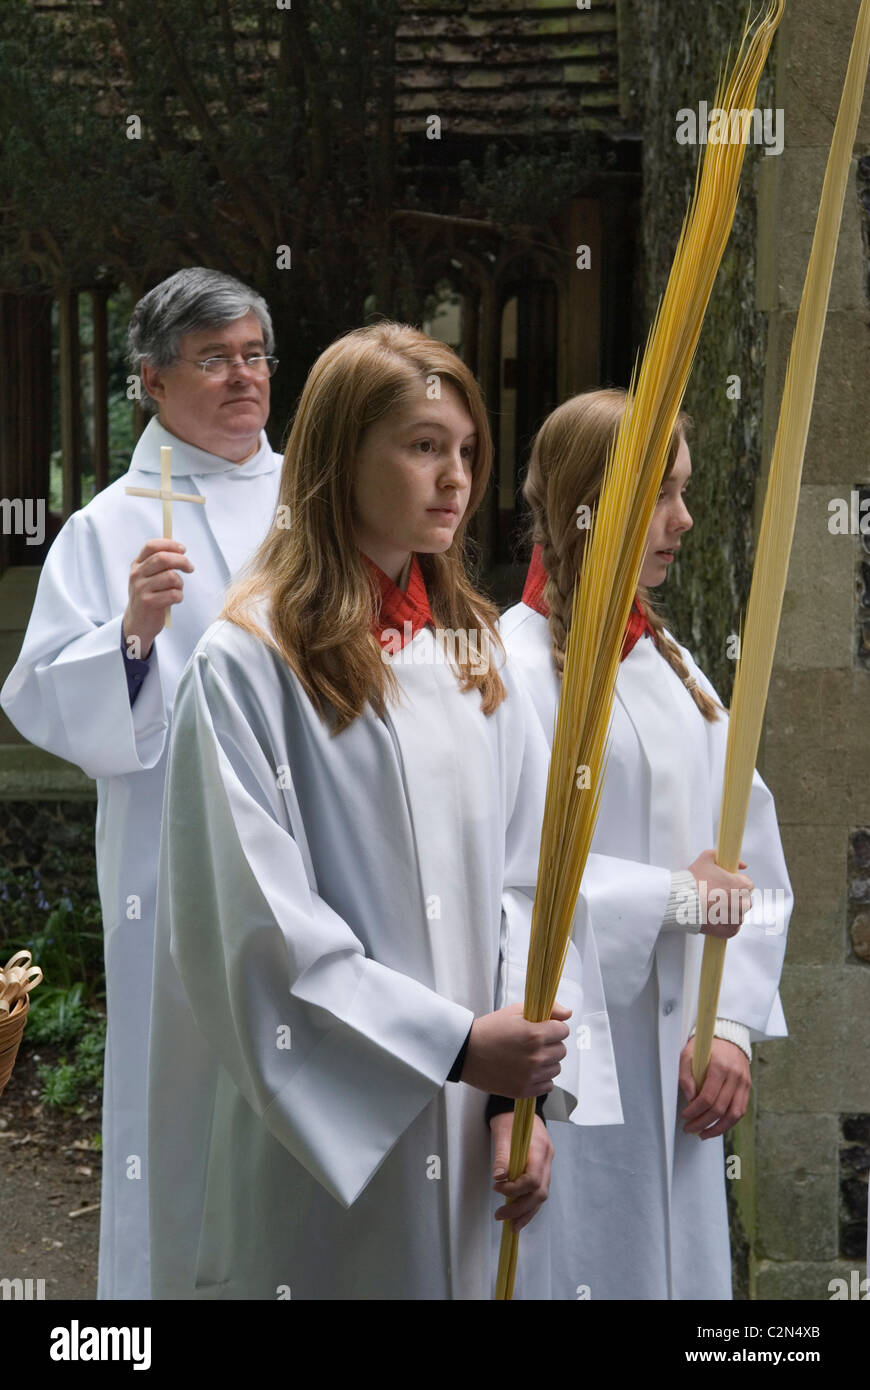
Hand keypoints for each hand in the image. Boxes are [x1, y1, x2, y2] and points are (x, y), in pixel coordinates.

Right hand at [123, 539, 193, 656]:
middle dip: (182, 561)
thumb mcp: (147, 577)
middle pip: (163, 558)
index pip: (151, 546)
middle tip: (190, 568)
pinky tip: (174, 600)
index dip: (170, 545)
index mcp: (137, 565)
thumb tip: (179, 550)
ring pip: (171, 577)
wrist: (138, 623)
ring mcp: (141, 588)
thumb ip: (159, 563)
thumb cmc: (149, 597)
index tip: (182, 549)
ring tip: (176, 590)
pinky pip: (174, 594)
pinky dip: (179, 596)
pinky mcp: (149, 603)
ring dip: (180, 584)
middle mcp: (136, 575)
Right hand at [460, 1002, 570, 1097]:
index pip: (563, 1031)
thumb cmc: (489, 1030)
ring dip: (547, 1062)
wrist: (467, 1053)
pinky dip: (542, 1078)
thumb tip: (568, 1014)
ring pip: (556, 1068)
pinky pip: (548, 1086)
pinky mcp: (524, 1090)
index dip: (554, 1027)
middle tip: (534, 1042)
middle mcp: (536, 1056)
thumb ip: (547, 1011)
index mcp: (535, 1034)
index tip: (544, 1028)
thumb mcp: (515, 1011)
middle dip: (551, 1044)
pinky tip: (528, 1070)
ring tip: (529, 1057)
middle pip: (562, 1050)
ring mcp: (531, 1076)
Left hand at [489, 1112, 552, 1233]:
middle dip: (520, 1209)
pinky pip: (539, 1192)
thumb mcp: (503, 1132)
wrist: (519, 1108)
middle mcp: (547, 1159)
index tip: (497, 1188)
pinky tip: (519, 1216)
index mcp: (540, 1149)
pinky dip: (529, 1206)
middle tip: (500, 1216)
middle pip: (540, 1193)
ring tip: (510, 1225)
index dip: (515, 1189)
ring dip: (526, 1213)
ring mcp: (547, 1165)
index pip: (533, 1179)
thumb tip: (499, 1177)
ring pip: (542, 1196)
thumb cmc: (510, 1118)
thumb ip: (502, 1155)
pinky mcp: (542, 1169)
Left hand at [679, 1036, 750, 1138]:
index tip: (685, 1116)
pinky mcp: (747, 1087)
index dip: (695, 1111)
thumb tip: (689, 1097)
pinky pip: (740, 1111)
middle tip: (690, 1128)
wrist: (729, 1036)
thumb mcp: (689, 1053)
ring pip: (734, 1114)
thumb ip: (686, 1075)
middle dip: (703, 1123)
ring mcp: (744, 1083)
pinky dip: (728, 1123)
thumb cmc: (706, 1045)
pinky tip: (717, 1126)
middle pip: (720, 1109)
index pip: (708, 1097)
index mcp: (720, 1066)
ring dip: (718, 1129)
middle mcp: (735, 1076)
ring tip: (703, 1134)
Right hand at [688, 849, 753, 939]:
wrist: (680, 902)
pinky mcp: (729, 931)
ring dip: (731, 911)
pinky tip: (715, 917)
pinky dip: (727, 924)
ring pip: (739, 914)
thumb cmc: (693, 880)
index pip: (748, 884)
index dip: (736, 882)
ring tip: (714, 906)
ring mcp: (737, 918)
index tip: (726, 884)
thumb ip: (726, 857)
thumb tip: (743, 865)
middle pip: (746, 900)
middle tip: (718, 895)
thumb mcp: (706, 858)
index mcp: (742, 885)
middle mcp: (743, 903)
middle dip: (735, 897)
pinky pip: (734, 927)